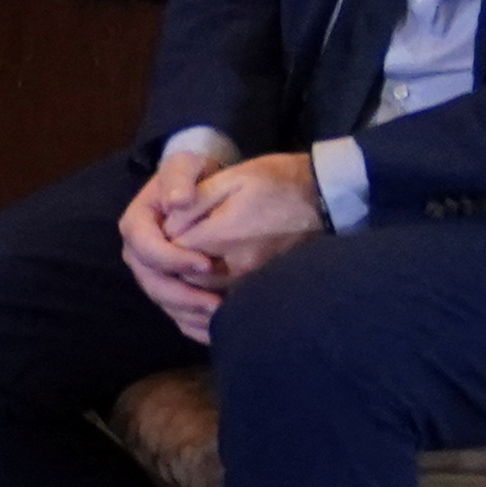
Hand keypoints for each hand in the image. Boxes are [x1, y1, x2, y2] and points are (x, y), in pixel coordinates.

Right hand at [116, 151, 232, 334]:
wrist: (202, 188)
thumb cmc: (194, 175)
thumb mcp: (186, 164)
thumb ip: (179, 177)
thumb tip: (178, 203)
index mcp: (137, 223)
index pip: (144, 247)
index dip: (171, 259)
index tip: (205, 263)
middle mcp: (139, 253)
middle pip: (151, 282)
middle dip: (182, 296)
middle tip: (216, 302)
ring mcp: (152, 273)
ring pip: (163, 302)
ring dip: (190, 314)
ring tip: (222, 317)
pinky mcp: (169, 288)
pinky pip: (175, 314)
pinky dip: (194, 325)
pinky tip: (218, 329)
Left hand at [178, 152, 330, 298]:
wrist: (323, 199)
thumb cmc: (276, 182)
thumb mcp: (231, 178)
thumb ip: (195, 203)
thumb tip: (167, 227)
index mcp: (225, 235)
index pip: (174, 250)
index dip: (162, 241)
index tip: (164, 228)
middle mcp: (237, 266)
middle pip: (185, 278)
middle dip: (171, 266)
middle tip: (170, 248)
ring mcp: (252, 283)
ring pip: (203, 297)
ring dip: (187, 285)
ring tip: (184, 265)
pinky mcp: (262, 290)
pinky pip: (226, 308)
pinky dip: (207, 305)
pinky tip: (202, 292)